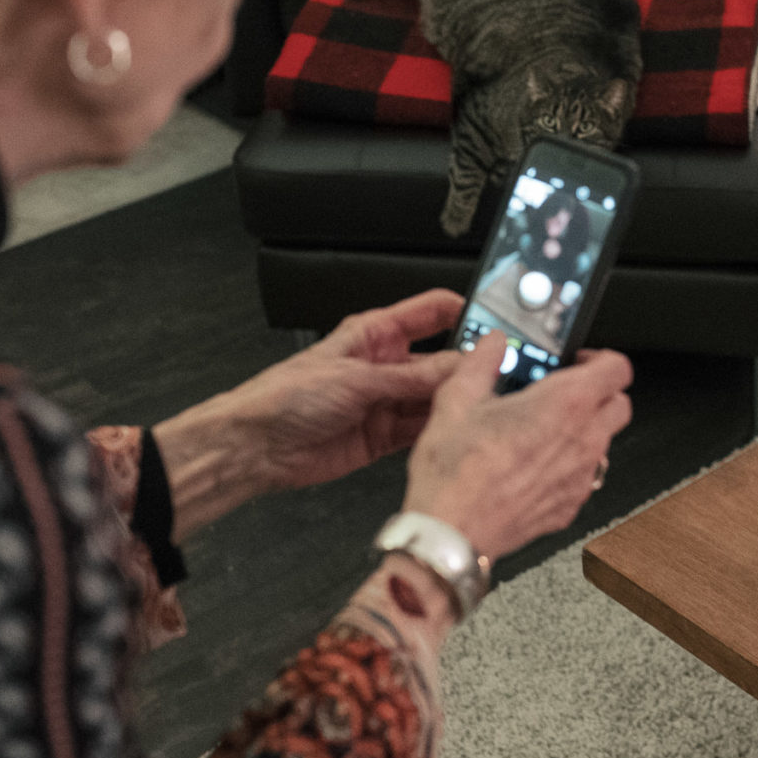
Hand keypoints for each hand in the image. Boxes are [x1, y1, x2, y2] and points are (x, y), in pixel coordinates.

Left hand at [153, 290, 466, 533]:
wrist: (257, 446)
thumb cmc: (286, 396)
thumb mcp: (356, 378)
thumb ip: (411, 378)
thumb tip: (458, 366)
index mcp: (374, 335)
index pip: (431, 313)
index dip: (464, 311)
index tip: (496, 319)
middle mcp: (384, 365)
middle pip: (440, 359)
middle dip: (467, 364)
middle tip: (500, 371)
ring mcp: (386, 401)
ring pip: (435, 398)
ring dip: (455, 402)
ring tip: (484, 404)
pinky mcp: (384, 436)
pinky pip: (421, 429)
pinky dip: (439, 430)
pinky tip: (457, 429)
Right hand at [402, 334, 633, 561]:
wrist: (451, 532)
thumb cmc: (455, 474)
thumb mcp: (457, 400)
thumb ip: (481, 362)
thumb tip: (493, 344)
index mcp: (565, 404)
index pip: (618, 368)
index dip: (601, 358)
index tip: (576, 361)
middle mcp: (583, 440)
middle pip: (620, 405)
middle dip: (599, 393)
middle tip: (564, 391)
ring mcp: (580, 477)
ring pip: (605, 442)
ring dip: (586, 429)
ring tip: (545, 427)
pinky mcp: (570, 505)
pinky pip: (586, 476)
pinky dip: (570, 464)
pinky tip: (535, 463)